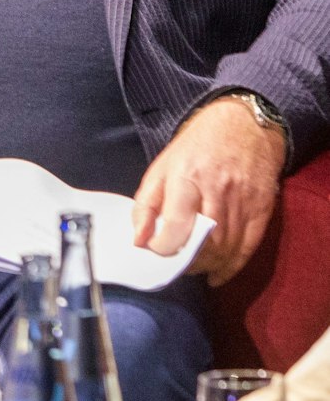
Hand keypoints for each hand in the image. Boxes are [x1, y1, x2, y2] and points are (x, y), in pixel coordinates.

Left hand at [131, 96, 284, 286]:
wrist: (244, 126)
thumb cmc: (196, 147)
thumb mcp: (162, 167)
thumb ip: (146, 204)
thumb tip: (138, 240)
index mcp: (187, 178)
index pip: (176, 225)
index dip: (163, 246)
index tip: (155, 249)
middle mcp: (218, 192)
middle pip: (203, 242)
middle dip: (185, 260)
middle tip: (173, 263)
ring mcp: (243, 202)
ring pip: (225, 250)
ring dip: (206, 265)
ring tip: (191, 265)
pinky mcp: (262, 210)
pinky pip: (247, 248)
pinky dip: (231, 267)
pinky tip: (216, 274)